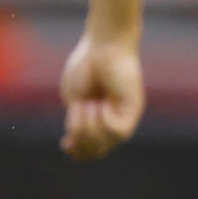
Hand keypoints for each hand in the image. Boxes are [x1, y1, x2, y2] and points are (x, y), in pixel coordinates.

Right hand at [59, 32, 144, 160]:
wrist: (102, 47)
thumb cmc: (85, 67)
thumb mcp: (73, 99)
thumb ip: (75, 123)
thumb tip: (75, 145)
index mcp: (94, 118)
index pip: (90, 148)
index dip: (78, 152)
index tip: (65, 145)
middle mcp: (111, 121)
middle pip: (96, 150)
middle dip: (81, 138)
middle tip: (77, 111)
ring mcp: (122, 117)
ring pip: (106, 143)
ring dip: (89, 126)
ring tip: (88, 104)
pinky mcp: (132, 111)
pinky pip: (117, 131)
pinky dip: (102, 120)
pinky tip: (99, 104)